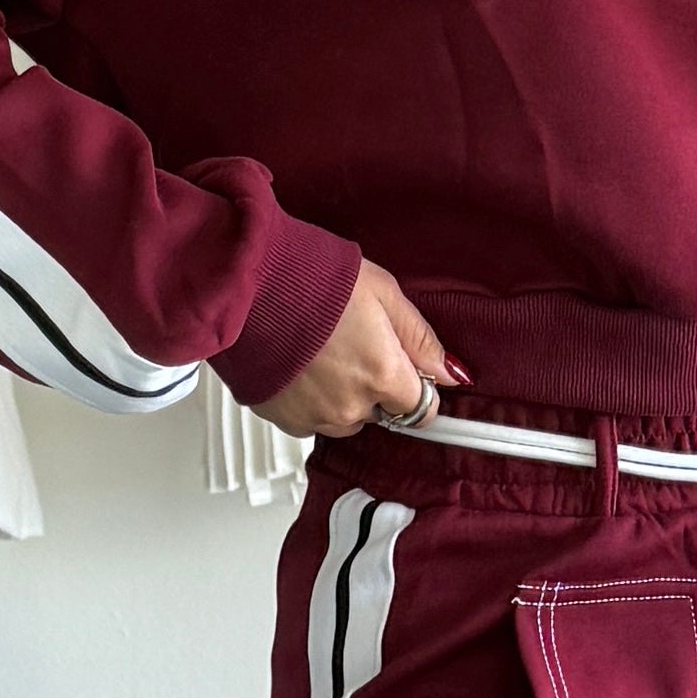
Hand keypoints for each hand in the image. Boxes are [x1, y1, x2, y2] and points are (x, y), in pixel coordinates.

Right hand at [256, 258, 465, 438]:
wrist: (248, 282)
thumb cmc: (310, 278)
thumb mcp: (383, 292)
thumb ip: (419, 338)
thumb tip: (448, 371)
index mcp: (383, 375)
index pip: (422, 410)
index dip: (416, 387)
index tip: (408, 372)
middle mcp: (351, 406)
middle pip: (380, 412)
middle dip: (374, 384)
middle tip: (353, 342)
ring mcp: (314, 416)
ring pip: (343, 418)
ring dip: (341, 394)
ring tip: (321, 351)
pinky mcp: (282, 418)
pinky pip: (308, 419)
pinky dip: (308, 398)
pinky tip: (299, 364)